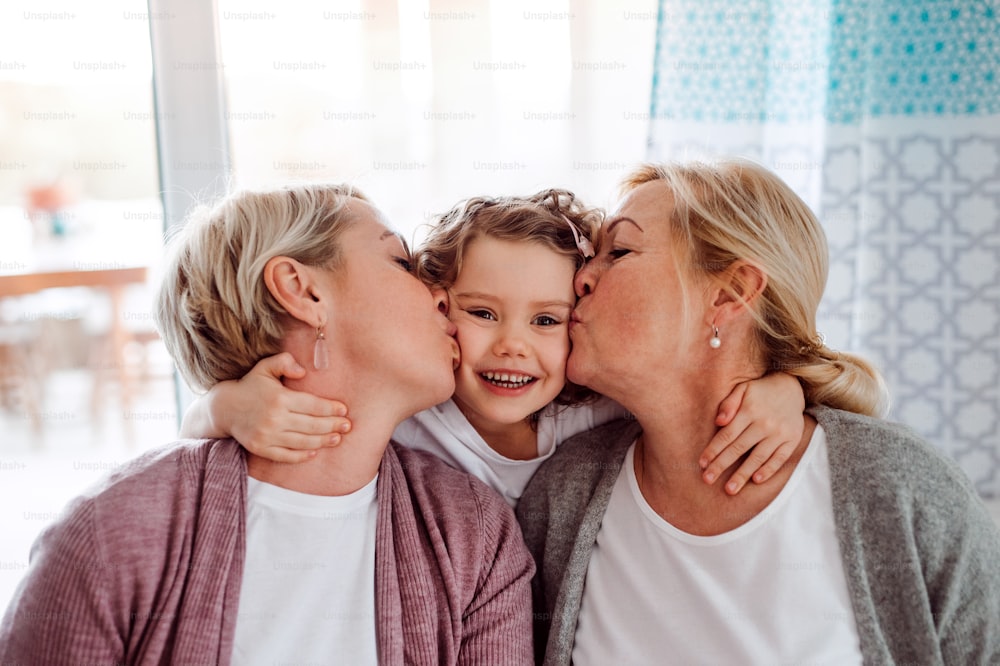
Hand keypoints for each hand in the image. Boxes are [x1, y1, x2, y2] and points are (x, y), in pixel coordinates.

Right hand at [210, 353, 351, 463]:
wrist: (224, 408)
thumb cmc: (251, 385)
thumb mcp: (265, 367)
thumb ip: (285, 362)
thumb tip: (303, 372)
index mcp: (279, 398)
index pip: (312, 405)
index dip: (330, 408)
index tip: (344, 410)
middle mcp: (274, 418)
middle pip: (312, 425)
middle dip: (333, 426)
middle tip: (348, 426)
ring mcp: (267, 436)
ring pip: (302, 441)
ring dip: (323, 441)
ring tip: (337, 439)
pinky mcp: (261, 448)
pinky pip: (286, 456)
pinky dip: (301, 456)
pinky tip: (315, 452)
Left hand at [699, 373, 805, 494]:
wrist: (792, 387)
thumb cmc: (760, 392)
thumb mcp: (742, 389)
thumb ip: (728, 403)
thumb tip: (718, 421)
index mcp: (749, 410)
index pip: (727, 434)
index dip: (713, 450)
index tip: (702, 464)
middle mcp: (764, 423)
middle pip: (739, 448)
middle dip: (722, 466)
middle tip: (708, 480)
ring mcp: (780, 433)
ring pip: (758, 457)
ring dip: (743, 474)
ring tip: (730, 489)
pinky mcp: (792, 440)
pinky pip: (779, 458)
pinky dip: (768, 470)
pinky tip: (756, 480)